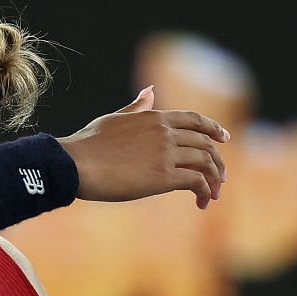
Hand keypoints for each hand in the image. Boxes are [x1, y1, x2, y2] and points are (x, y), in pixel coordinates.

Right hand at [60, 86, 230, 209]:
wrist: (74, 164)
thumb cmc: (86, 144)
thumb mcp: (114, 119)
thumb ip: (136, 108)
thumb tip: (150, 92)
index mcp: (154, 117)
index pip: (195, 120)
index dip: (213, 128)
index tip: (223, 138)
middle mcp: (165, 132)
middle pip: (205, 143)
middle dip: (216, 161)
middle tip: (219, 177)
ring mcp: (166, 153)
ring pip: (205, 162)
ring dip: (214, 179)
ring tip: (213, 195)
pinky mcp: (163, 176)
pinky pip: (196, 182)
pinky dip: (204, 192)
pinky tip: (201, 203)